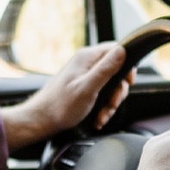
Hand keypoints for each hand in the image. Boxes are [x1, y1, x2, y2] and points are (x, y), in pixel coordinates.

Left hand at [1, 43, 131, 151]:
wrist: (41, 120)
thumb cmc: (61, 106)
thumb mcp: (87, 88)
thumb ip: (105, 69)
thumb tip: (123, 50)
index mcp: (87, 57)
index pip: (117, 49)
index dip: (127, 65)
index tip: (127, 83)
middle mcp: (86, 63)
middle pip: (116, 70)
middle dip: (117, 91)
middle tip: (112, 104)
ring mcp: (84, 75)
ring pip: (110, 85)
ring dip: (110, 103)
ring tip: (102, 116)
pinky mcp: (82, 87)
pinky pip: (100, 94)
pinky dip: (102, 108)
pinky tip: (97, 119)